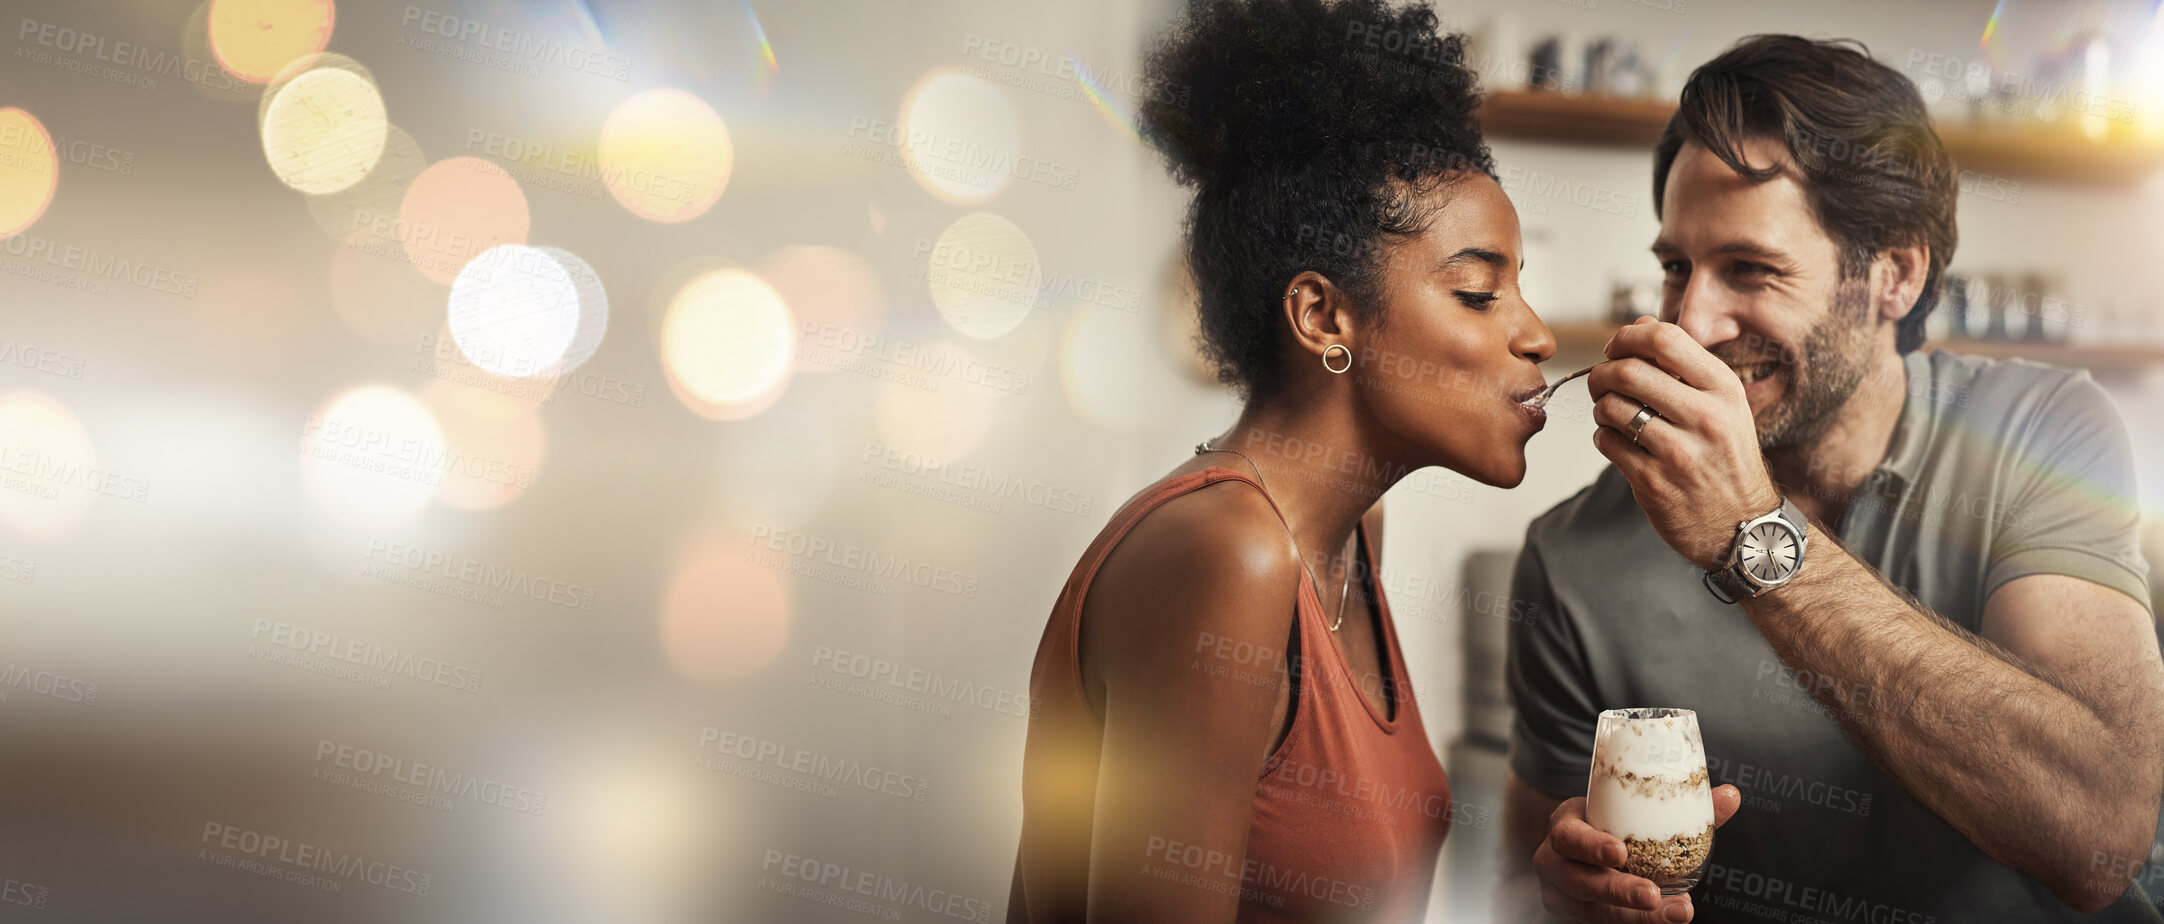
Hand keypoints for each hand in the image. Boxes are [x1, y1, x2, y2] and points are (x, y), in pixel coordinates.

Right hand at [1533, 786, 1741, 922]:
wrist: (1580, 853)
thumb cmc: (1609, 826)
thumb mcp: (1628, 812)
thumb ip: (1679, 807)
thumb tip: (1731, 795)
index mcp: (1565, 829)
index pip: (1567, 837)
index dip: (1590, 845)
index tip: (1620, 851)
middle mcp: (1558, 866)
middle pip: (1580, 883)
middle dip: (1618, 891)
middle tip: (1652, 895)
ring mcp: (1566, 897)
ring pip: (1596, 913)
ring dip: (1638, 917)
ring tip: (1679, 912)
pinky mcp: (1581, 917)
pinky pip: (1606, 923)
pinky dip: (1640, 922)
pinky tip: (1671, 916)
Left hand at [1588, 317, 1780, 570]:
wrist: (1744, 525)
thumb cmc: (1726, 457)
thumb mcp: (1722, 404)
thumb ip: (1683, 364)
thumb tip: (1640, 324)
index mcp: (1724, 389)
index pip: (1664, 338)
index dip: (1627, 337)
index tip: (1616, 349)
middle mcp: (1706, 418)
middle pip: (1627, 371)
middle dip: (1601, 373)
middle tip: (1601, 382)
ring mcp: (1679, 453)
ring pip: (1610, 407)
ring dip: (1601, 407)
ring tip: (1613, 415)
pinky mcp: (1654, 483)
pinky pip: (1607, 442)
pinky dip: (1603, 436)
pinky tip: (1619, 442)